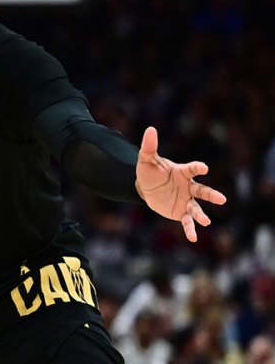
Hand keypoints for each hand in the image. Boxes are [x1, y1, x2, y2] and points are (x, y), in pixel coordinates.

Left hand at [136, 126, 226, 241]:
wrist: (145, 188)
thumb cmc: (149, 171)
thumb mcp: (146, 159)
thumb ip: (149, 146)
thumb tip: (150, 129)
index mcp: (182, 172)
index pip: (191, 169)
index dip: (197, 168)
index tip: (203, 167)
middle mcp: (188, 187)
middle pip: (202, 191)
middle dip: (211, 195)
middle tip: (222, 199)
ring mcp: (185, 200)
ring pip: (196, 208)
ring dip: (201, 215)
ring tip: (206, 221)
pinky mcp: (180, 212)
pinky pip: (186, 221)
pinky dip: (190, 229)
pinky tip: (194, 238)